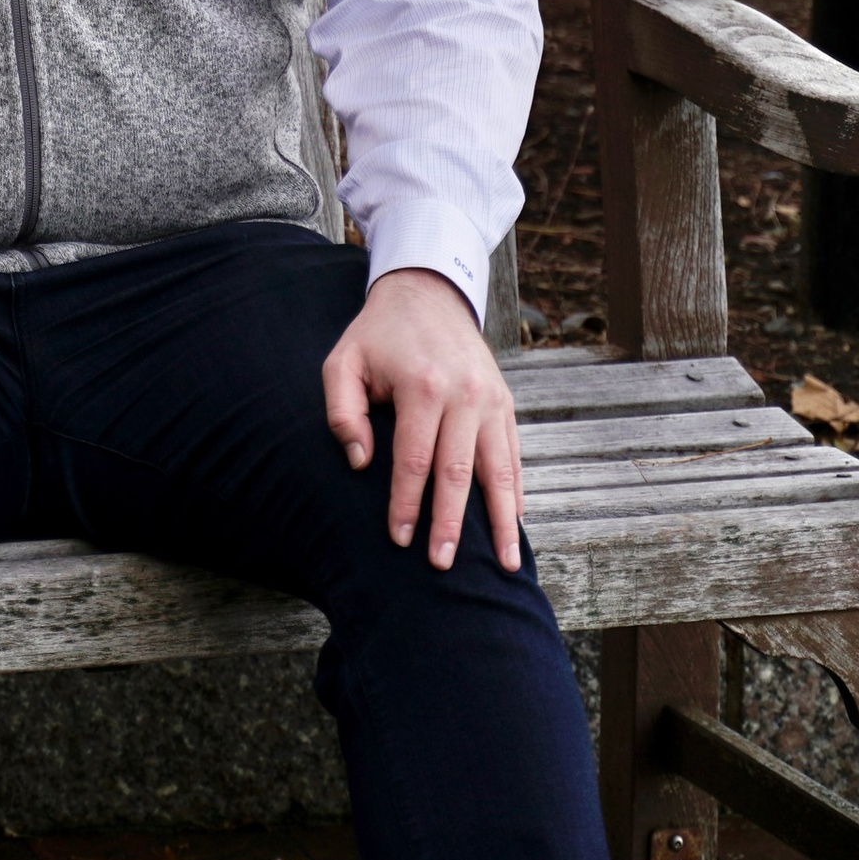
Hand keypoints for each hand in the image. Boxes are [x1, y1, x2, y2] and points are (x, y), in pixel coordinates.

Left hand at [322, 267, 522, 571]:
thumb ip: (343, 412)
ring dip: (499, 522)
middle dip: (449, 525)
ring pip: (497, 471)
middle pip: (458, 474)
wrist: (429, 293)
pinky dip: (515, 493)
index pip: (414, 460)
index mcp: (422, 387)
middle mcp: (464, 396)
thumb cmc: (378, 335)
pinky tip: (514, 525)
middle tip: (441, 566)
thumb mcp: (343, 362)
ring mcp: (491, 400)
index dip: (406, 504)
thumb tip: (360, 462)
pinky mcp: (505, 403)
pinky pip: (513, 456)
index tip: (399, 539)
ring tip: (504, 565)